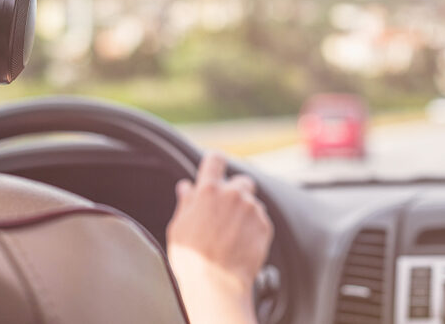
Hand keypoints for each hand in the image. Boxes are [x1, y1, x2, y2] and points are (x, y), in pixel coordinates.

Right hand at [166, 152, 273, 322]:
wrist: (216, 285)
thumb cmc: (192, 259)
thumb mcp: (179, 228)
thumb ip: (186, 203)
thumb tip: (186, 187)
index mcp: (208, 191)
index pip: (215, 159)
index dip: (215, 164)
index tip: (216, 171)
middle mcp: (233, 194)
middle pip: (241, 181)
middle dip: (235, 192)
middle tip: (225, 214)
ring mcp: (251, 209)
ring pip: (252, 202)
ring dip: (245, 212)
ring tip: (232, 235)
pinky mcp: (265, 225)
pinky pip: (261, 219)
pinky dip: (254, 228)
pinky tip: (242, 244)